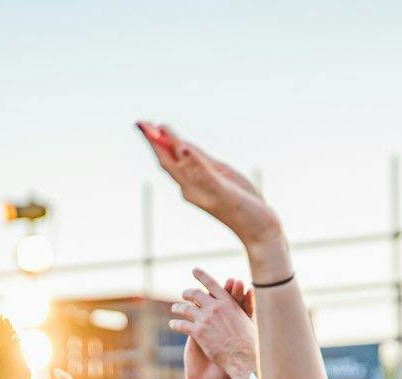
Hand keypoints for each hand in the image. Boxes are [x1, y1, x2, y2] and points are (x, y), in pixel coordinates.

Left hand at [137, 122, 281, 248]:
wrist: (260, 232)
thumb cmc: (244, 213)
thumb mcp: (223, 189)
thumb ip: (202, 168)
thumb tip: (180, 146)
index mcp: (191, 186)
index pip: (166, 159)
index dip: (153, 141)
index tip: (140, 123)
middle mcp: (194, 185)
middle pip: (169, 158)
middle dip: (155, 140)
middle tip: (141, 122)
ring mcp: (205, 183)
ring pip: (182, 160)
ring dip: (169, 144)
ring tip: (157, 129)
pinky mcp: (218, 182)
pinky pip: (198, 164)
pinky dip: (188, 151)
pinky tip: (184, 147)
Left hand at [176, 270, 256, 378]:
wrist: (243, 358)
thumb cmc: (250, 342)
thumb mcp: (249, 318)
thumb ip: (246, 303)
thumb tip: (249, 289)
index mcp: (228, 302)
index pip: (212, 284)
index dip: (202, 275)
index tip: (194, 270)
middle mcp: (215, 307)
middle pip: (195, 294)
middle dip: (188, 293)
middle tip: (184, 294)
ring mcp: (205, 319)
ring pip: (185, 308)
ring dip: (178, 307)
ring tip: (174, 308)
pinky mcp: (198, 332)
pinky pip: (182, 324)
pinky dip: (176, 323)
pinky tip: (172, 324)